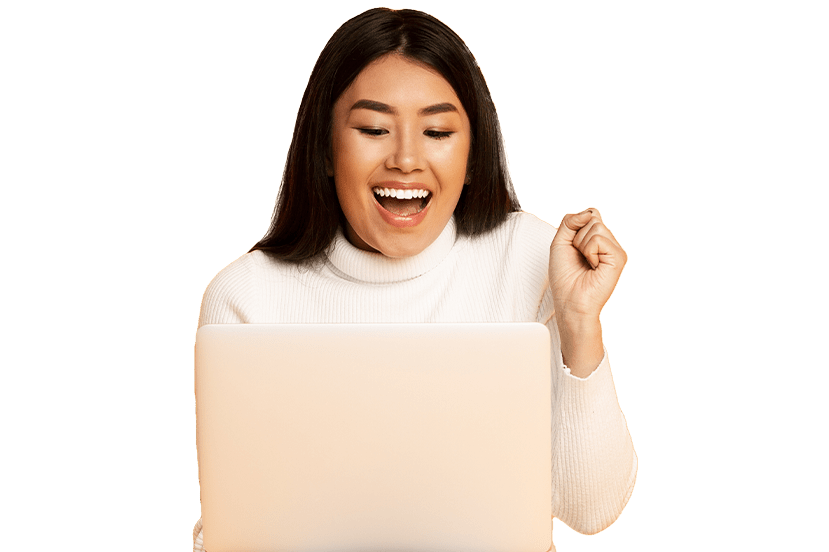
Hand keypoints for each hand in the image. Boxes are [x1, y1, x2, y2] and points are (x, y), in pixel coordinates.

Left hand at [548, 208, 626, 374]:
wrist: (570, 302)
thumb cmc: (565, 277)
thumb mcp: (560, 242)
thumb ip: (570, 221)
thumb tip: (591, 212)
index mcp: (597, 240)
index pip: (589, 214)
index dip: (574, 227)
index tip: (572, 248)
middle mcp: (609, 243)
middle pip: (592, 218)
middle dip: (577, 237)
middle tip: (579, 259)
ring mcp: (615, 250)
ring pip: (595, 226)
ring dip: (582, 245)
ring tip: (586, 263)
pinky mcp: (619, 257)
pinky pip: (598, 238)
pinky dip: (589, 251)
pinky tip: (593, 267)